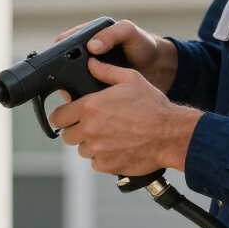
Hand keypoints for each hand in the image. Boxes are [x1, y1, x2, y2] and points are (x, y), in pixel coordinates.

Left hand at [49, 57, 201, 174]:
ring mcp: (96, 149)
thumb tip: (91, 63)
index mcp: (90, 107)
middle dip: (77, 131)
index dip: (63, 116)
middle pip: (67, 135)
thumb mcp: (131, 79)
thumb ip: (106, 71)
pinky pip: (95, 162)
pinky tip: (117, 148)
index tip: (69, 117)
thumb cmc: (153, 107)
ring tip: (110, 136)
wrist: (170, 135)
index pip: (58, 116)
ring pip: (81, 149)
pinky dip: (103, 158)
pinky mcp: (105, 165)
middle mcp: (89, 129)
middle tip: (94, 126)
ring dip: (91, 145)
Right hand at [56, 19, 178, 93]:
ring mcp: (90, 72)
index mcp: (90, 36)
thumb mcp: (130, 33)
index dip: (60, 49)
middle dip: (64, 72)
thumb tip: (92, 46)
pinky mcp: (95, 88)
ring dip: (72, 87)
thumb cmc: (145, 46)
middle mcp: (86, 55)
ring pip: (70, 81)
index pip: (66, 40)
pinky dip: (82, 98)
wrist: (159, 68)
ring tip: (78, 92)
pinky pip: (82, 94)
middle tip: (68, 79)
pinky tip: (87, 100)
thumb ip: (112, 34)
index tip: (60, 59)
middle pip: (64, 64)